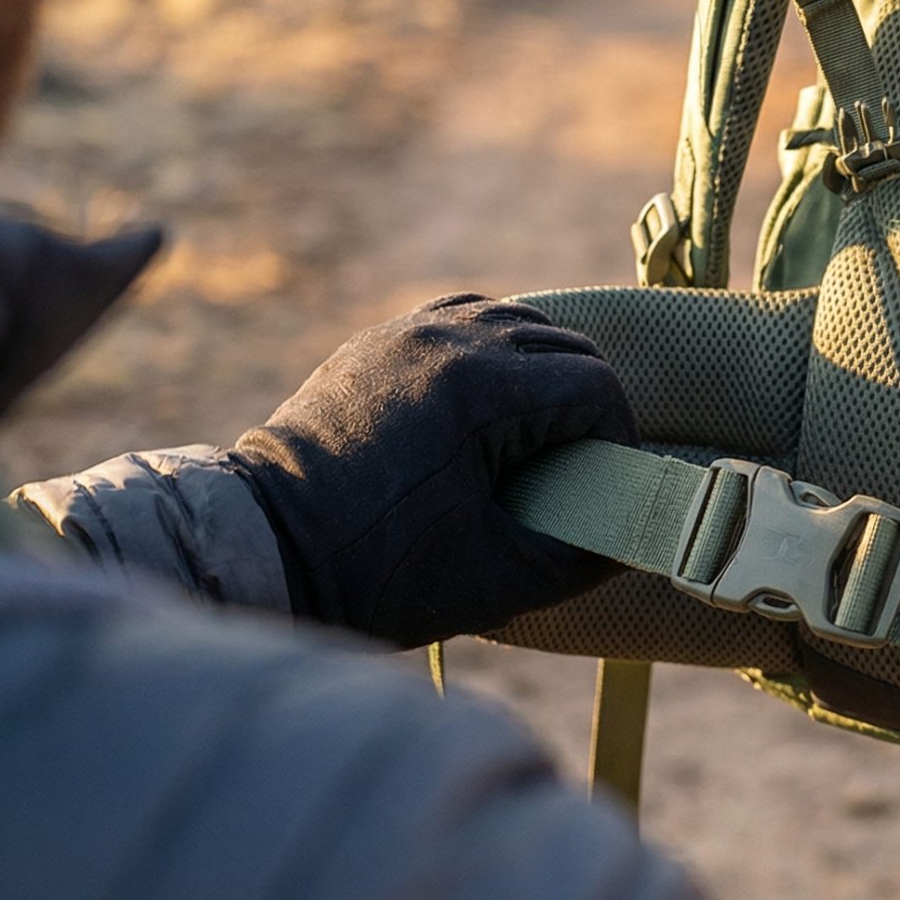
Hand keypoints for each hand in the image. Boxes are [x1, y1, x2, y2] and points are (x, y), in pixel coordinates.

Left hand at [224, 294, 637, 647]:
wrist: (263, 550)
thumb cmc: (378, 572)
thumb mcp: (499, 578)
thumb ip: (584, 554)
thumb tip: (636, 532)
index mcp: (480, 388)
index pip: (595, 386)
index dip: (618, 436)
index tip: (609, 482)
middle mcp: (448, 339)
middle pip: (566, 347)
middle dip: (588, 406)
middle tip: (578, 468)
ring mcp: (408, 331)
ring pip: (519, 322)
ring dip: (545, 373)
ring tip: (537, 438)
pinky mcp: (379, 341)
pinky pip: (464, 320)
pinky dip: (495, 353)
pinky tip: (490, 406)